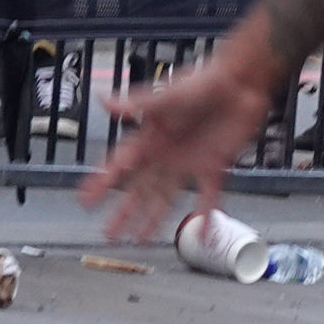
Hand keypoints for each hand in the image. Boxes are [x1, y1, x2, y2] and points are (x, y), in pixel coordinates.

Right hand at [80, 44, 276, 243]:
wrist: (239, 84)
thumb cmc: (200, 84)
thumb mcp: (165, 96)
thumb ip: (136, 104)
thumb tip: (102, 101)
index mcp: (149, 138)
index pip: (119, 165)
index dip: (101, 183)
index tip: (84, 201)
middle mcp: (165, 156)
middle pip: (140, 189)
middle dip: (123, 211)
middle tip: (108, 233)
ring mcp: (189, 164)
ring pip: (166, 198)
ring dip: (152, 219)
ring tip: (137, 239)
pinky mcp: (214, 167)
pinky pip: (208, 197)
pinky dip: (205, 216)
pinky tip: (202, 236)